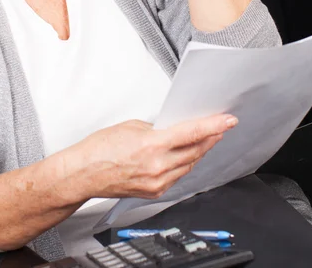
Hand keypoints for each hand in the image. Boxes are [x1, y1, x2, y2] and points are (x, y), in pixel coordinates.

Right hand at [66, 114, 237, 200]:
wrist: (83, 174)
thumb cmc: (99, 149)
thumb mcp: (131, 127)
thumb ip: (156, 129)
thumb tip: (172, 130)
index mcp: (152, 145)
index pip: (192, 133)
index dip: (214, 126)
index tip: (228, 120)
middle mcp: (157, 166)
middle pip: (195, 150)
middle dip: (211, 137)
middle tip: (220, 127)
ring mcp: (157, 182)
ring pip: (189, 165)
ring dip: (200, 151)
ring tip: (207, 139)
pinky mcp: (154, 192)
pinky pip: (177, 176)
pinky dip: (185, 164)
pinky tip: (186, 156)